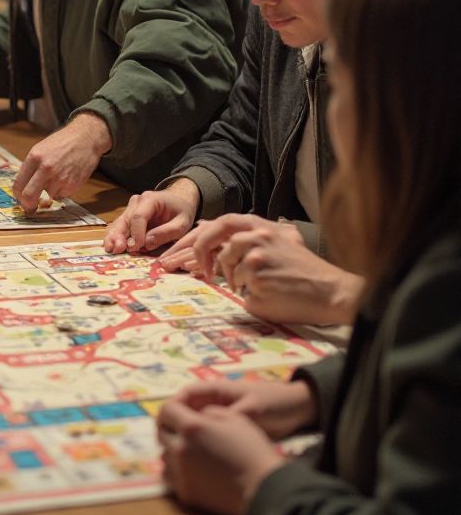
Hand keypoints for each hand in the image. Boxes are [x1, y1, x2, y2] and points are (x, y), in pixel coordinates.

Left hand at [12, 113, 110, 214]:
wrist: (85, 138)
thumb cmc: (62, 142)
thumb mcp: (40, 149)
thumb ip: (31, 168)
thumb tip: (22, 188)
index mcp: (34, 157)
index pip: (19, 185)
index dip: (18, 196)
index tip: (20, 199)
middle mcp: (46, 168)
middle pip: (29, 196)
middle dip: (27, 205)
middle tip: (29, 208)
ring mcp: (59, 178)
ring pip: (47, 197)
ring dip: (49, 192)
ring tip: (57, 176)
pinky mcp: (72, 185)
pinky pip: (61, 195)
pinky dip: (61, 190)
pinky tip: (67, 176)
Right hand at [103, 178, 199, 254]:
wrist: (179, 199)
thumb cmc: (181, 211)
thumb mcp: (182, 223)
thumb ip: (166, 232)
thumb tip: (147, 243)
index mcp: (150, 199)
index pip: (139, 217)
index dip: (136, 233)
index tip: (136, 247)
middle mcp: (136, 202)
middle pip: (125, 219)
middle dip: (120, 235)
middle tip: (117, 249)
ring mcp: (131, 208)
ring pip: (120, 223)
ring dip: (114, 237)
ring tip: (110, 249)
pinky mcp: (129, 216)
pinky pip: (121, 226)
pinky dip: (115, 236)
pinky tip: (110, 246)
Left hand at [157, 400, 285, 514]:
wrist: (263, 490)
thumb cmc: (252, 450)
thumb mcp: (233, 418)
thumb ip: (208, 412)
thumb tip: (195, 416)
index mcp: (191, 428)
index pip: (166, 410)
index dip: (172, 408)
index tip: (178, 411)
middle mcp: (179, 449)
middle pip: (161, 433)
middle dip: (170, 428)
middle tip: (183, 430)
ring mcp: (181, 474)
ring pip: (164, 456)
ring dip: (172, 450)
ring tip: (190, 452)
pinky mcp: (185, 494)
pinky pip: (171, 477)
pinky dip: (176, 471)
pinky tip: (192, 470)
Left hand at [162, 215, 364, 325]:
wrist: (330, 291)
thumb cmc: (302, 272)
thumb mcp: (278, 243)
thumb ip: (248, 237)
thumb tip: (211, 234)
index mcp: (261, 225)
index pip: (219, 222)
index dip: (199, 236)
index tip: (184, 253)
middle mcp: (258, 233)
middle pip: (212, 233)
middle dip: (197, 251)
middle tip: (197, 270)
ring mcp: (258, 252)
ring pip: (226, 262)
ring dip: (232, 277)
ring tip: (248, 285)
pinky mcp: (259, 273)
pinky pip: (238, 284)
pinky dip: (246, 291)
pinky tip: (263, 292)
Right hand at [167, 378, 317, 439]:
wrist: (298, 409)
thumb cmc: (274, 403)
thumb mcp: (253, 409)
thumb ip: (231, 415)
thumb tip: (206, 425)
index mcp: (218, 390)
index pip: (187, 393)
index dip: (173, 406)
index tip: (165, 422)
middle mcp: (216, 401)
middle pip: (187, 409)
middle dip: (176, 423)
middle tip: (167, 441)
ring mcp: (222, 414)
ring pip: (196, 423)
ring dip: (187, 434)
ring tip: (179, 451)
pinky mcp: (229, 428)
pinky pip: (209, 434)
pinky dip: (201, 442)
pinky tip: (198, 457)